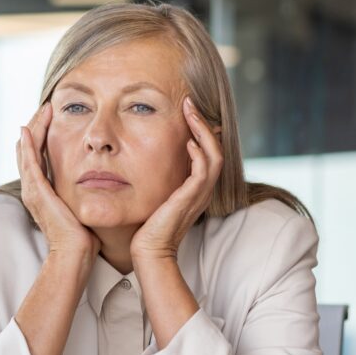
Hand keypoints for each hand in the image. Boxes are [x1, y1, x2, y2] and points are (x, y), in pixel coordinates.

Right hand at [17, 102, 100, 263]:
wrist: (75, 254)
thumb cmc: (84, 236)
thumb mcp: (82, 206)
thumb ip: (84, 192)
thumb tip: (99, 181)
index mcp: (43, 190)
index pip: (39, 154)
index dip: (44, 134)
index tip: (56, 115)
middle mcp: (33, 189)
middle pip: (28, 149)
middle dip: (37, 125)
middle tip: (48, 105)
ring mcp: (32, 191)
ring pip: (26, 151)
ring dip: (34, 128)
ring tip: (43, 109)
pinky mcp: (37, 193)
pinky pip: (29, 163)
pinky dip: (28, 145)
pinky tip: (30, 128)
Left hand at [130, 96, 223, 262]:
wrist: (149, 251)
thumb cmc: (145, 227)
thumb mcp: (153, 196)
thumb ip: (155, 179)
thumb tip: (140, 160)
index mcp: (195, 188)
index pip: (207, 151)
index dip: (200, 129)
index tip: (185, 110)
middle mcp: (202, 189)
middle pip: (215, 147)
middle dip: (203, 123)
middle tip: (190, 102)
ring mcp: (199, 194)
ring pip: (214, 155)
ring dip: (203, 131)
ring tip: (190, 112)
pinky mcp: (191, 199)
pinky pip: (204, 171)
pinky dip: (199, 154)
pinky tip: (188, 142)